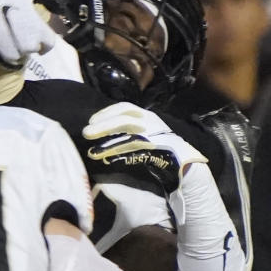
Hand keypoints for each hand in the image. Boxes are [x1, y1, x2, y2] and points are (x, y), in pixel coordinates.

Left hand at [83, 102, 207, 167]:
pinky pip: (134, 150)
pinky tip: (106, 159)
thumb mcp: (143, 134)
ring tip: (91, 152)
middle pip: (124, 118)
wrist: (184, 162)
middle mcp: (151, 122)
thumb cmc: (160, 148)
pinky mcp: (157, 149)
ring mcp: (155, 134)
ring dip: (108, 143)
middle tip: (86, 133)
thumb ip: (127, 131)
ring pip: (128, 135)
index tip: (92, 120)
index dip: (107, 112)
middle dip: (104, 125)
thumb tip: (103, 131)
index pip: (125, 108)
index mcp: (147, 116)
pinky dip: (119, 154)